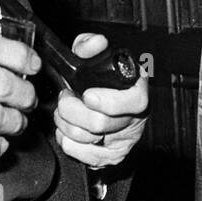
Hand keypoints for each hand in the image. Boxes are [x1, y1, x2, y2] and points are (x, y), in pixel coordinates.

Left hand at [53, 33, 147, 168]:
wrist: (106, 103)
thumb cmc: (102, 81)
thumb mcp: (97, 56)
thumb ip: (92, 45)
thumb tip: (95, 43)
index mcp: (137, 91)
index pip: (135, 101)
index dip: (109, 101)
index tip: (88, 95)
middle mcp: (134, 118)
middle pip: (101, 123)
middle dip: (72, 110)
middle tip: (65, 98)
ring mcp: (123, 140)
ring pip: (87, 140)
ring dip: (65, 124)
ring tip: (64, 113)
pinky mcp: (110, 157)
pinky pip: (81, 155)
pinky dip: (67, 141)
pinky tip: (69, 129)